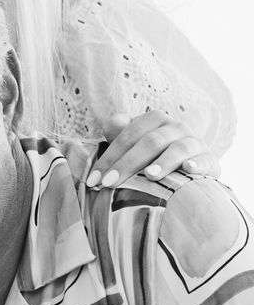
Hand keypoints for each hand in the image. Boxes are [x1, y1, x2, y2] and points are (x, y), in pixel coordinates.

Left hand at [85, 111, 219, 188]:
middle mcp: (176, 127)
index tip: (93, 181)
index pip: (128, 135)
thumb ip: (121, 134)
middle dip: (127, 164)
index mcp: (154, 120)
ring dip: (164, 161)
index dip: (109, 157)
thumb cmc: (153, 156)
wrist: (191, 166)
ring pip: (178, 148)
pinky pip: (205, 160)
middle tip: (109, 184)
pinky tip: (189, 170)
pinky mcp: (210, 160)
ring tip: (149, 175)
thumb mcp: (135, 144)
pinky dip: (197, 164)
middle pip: (150, 142)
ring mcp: (194, 142)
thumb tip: (113, 122)